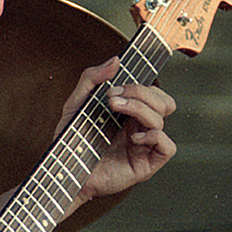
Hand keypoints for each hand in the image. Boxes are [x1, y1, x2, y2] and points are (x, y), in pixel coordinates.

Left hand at [56, 58, 176, 207]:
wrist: (63, 172)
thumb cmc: (70, 141)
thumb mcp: (75, 103)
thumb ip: (92, 78)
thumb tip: (116, 60)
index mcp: (130, 114)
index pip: (155, 94)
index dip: (142, 85)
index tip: (117, 85)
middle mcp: (140, 128)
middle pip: (162, 101)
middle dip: (139, 93)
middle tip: (112, 99)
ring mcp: (144, 146)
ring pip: (161, 119)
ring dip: (139, 108)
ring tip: (114, 110)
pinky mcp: (146, 165)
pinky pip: (168, 147)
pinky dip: (155, 136)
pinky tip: (133, 138)